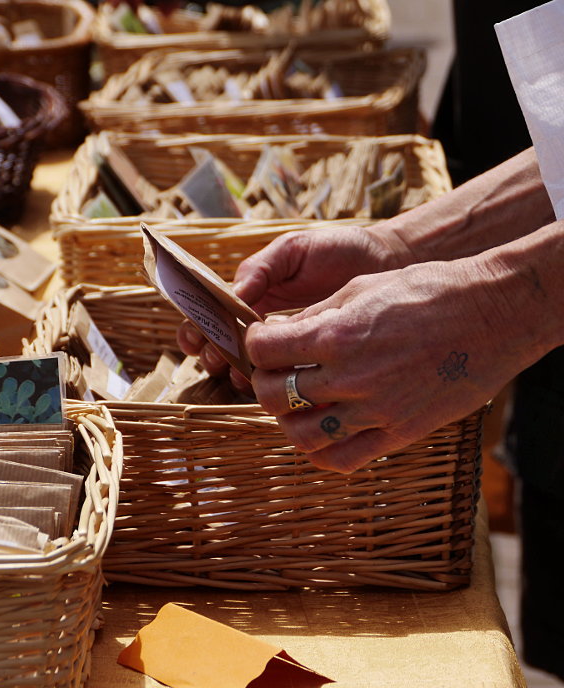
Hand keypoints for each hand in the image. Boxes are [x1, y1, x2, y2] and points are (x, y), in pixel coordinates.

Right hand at [176, 226, 398, 375]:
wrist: (386, 264)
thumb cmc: (338, 250)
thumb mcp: (293, 251)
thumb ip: (260, 269)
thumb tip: (231, 295)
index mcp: (251, 291)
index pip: (212, 313)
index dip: (197, 326)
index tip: (196, 337)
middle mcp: (260, 319)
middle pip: (221, 343)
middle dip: (211, 353)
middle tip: (217, 357)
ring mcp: (283, 340)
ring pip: (245, 363)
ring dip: (234, 370)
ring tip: (240, 371)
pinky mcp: (307, 356)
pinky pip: (280, 373)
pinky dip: (267, 378)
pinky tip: (267, 379)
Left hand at [245, 255, 534, 472]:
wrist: (492, 313)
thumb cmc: (427, 290)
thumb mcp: (361, 288)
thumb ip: (316, 317)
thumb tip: (283, 334)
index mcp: (335, 335)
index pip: (264, 351)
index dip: (255, 344)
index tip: (263, 341)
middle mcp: (350, 377)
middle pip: (273, 395)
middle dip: (264, 382)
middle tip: (274, 372)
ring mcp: (376, 410)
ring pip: (301, 435)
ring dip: (286, 420)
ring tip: (295, 404)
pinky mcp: (400, 433)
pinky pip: (343, 458)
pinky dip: (321, 452)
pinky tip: (322, 432)